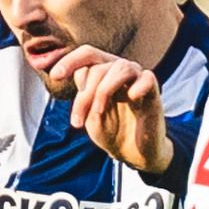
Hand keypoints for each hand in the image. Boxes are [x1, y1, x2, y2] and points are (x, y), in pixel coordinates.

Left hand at [47, 44, 171, 178]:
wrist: (132, 153)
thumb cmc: (111, 131)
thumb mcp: (89, 115)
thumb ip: (84, 94)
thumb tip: (78, 74)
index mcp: (103, 72)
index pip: (88, 55)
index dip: (70, 62)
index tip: (56, 76)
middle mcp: (119, 71)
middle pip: (98, 67)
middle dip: (84, 94)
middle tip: (77, 122)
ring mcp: (137, 79)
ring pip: (120, 68)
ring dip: (104, 91)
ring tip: (99, 113)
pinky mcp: (153, 91)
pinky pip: (147, 78)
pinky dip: (138, 86)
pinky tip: (132, 97)